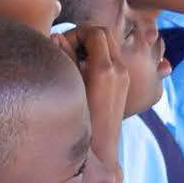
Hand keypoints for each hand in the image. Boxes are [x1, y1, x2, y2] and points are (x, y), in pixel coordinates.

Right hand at [53, 24, 128, 164]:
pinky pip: (113, 58)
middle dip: (85, 36)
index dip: (77, 33)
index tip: (63, 45)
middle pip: (105, 35)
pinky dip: (99, 56)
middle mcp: (120, 70)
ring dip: (92, 46)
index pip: (96, 32)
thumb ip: (65, 57)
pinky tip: (83, 72)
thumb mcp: (68, 86)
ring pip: (111, 46)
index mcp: (106, 69)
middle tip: (68, 49)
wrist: (98, 150)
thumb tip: (58, 36)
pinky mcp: (125, 85)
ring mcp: (125, 77)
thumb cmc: (78, 121)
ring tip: (74, 61)